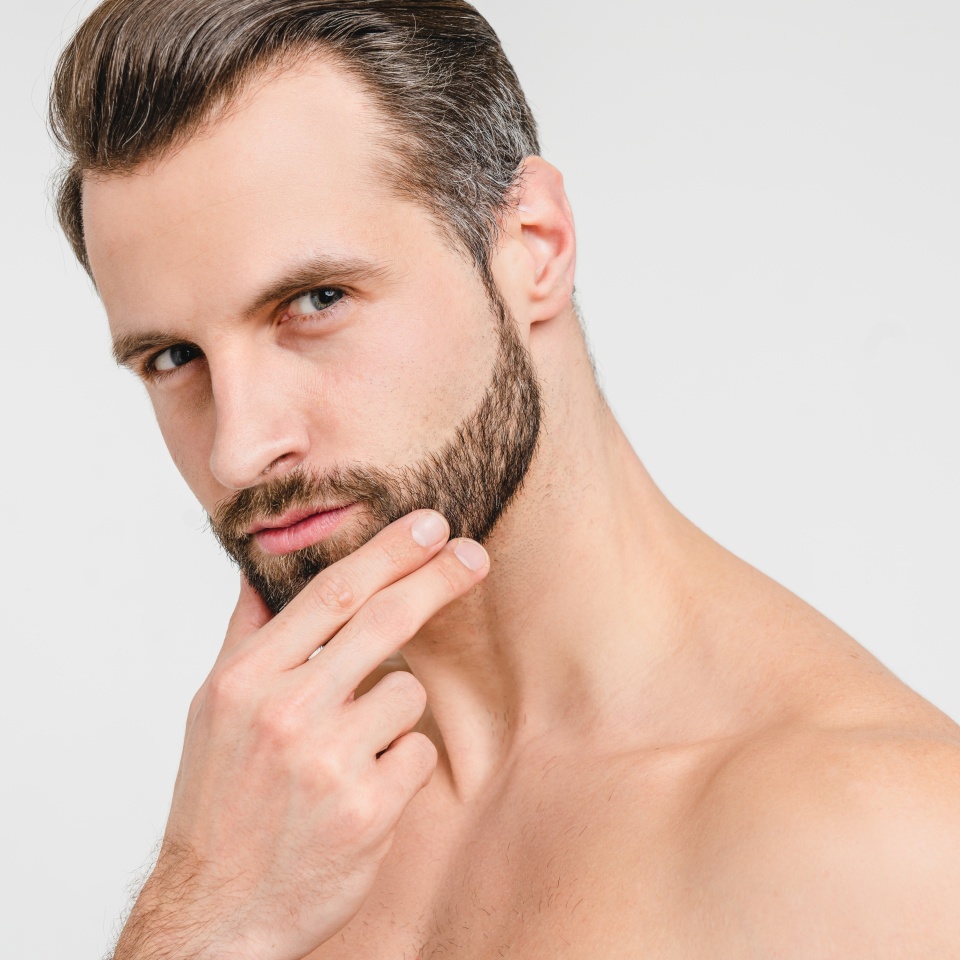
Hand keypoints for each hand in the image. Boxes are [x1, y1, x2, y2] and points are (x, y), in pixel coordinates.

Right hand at [113, 511, 488, 959]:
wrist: (216, 911)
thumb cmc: (218, 801)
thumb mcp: (213, 710)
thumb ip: (246, 635)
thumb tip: (260, 569)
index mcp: (246, 679)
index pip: (330, 592)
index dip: (387, 551)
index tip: (428, 525)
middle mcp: (285, 712)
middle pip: (383, 620)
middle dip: (436, 579)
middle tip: (473, 554)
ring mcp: (329, 761)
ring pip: (406, 693)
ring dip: (392, 710)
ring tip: (348, 750)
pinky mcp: (368, 808)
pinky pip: (417, 750)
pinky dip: (400, 760)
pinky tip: (361, 788)